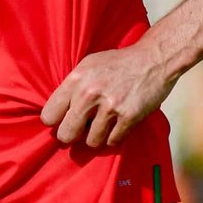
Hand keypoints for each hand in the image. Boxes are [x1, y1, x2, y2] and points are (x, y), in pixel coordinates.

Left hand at [41, 42, 177, 148]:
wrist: (152, 60)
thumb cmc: (118, 63)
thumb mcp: (88, 65)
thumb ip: (72, 86)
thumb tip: (57, 110)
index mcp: (75, 80)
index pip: (49, 115)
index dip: (54, 122)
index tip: (61, 122)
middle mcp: (89, 94)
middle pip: (66, 134)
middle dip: (71, 136)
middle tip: (78, 132)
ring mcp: (109, 107)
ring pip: (91, 142)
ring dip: (95, 137)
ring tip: (100, 127)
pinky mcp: (128, 117)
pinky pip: (113, 141)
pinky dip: (113, 137)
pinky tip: (116, 126)